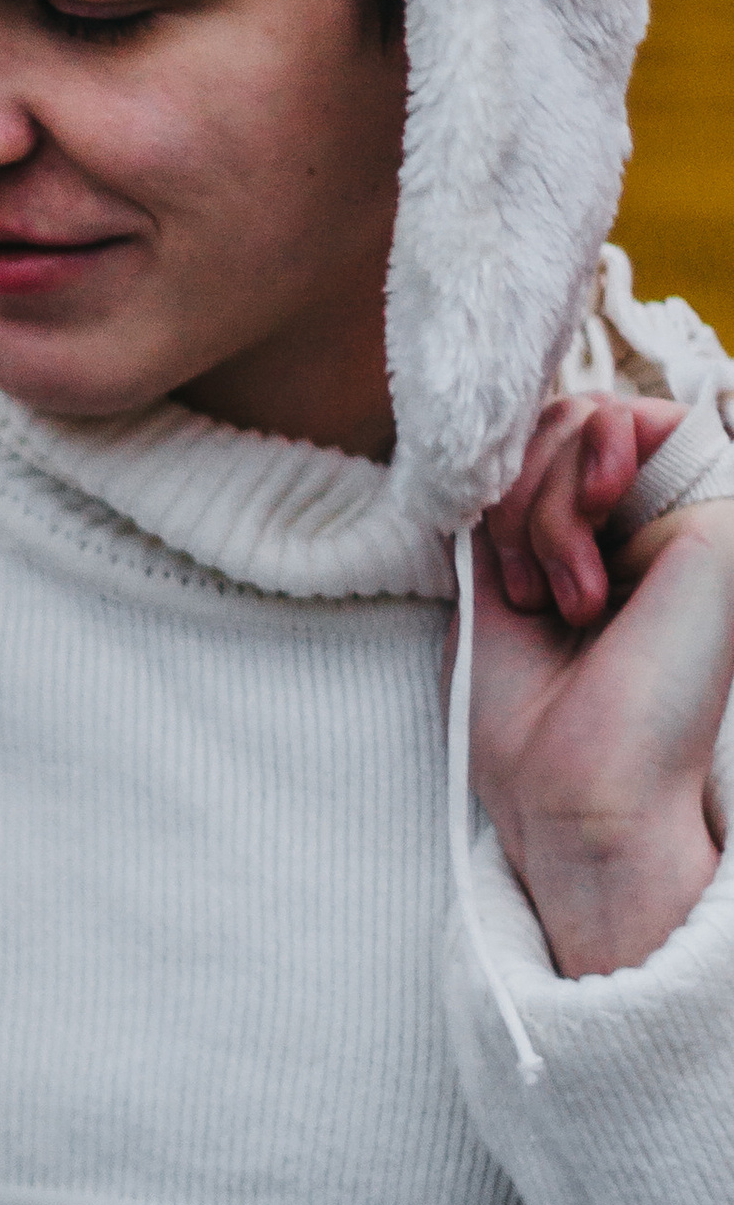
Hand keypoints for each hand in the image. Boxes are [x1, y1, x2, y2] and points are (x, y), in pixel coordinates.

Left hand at [470, 396, 733, 976]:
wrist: (574, 789)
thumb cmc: (530, 723)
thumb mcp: (493, 593)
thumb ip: (509, 510)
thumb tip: (501, 440)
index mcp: (610, 549)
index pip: (550, 447)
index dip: (501, 482)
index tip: (493, 566)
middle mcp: (656, 528)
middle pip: (563, 421)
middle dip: (512, 494)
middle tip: (524, 587)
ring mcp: (690, 517)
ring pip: (590, 416)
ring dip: (537, 501)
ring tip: (559, 594)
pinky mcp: (718, 515)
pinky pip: (633, 420)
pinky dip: (574, 473)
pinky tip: (587, 553)